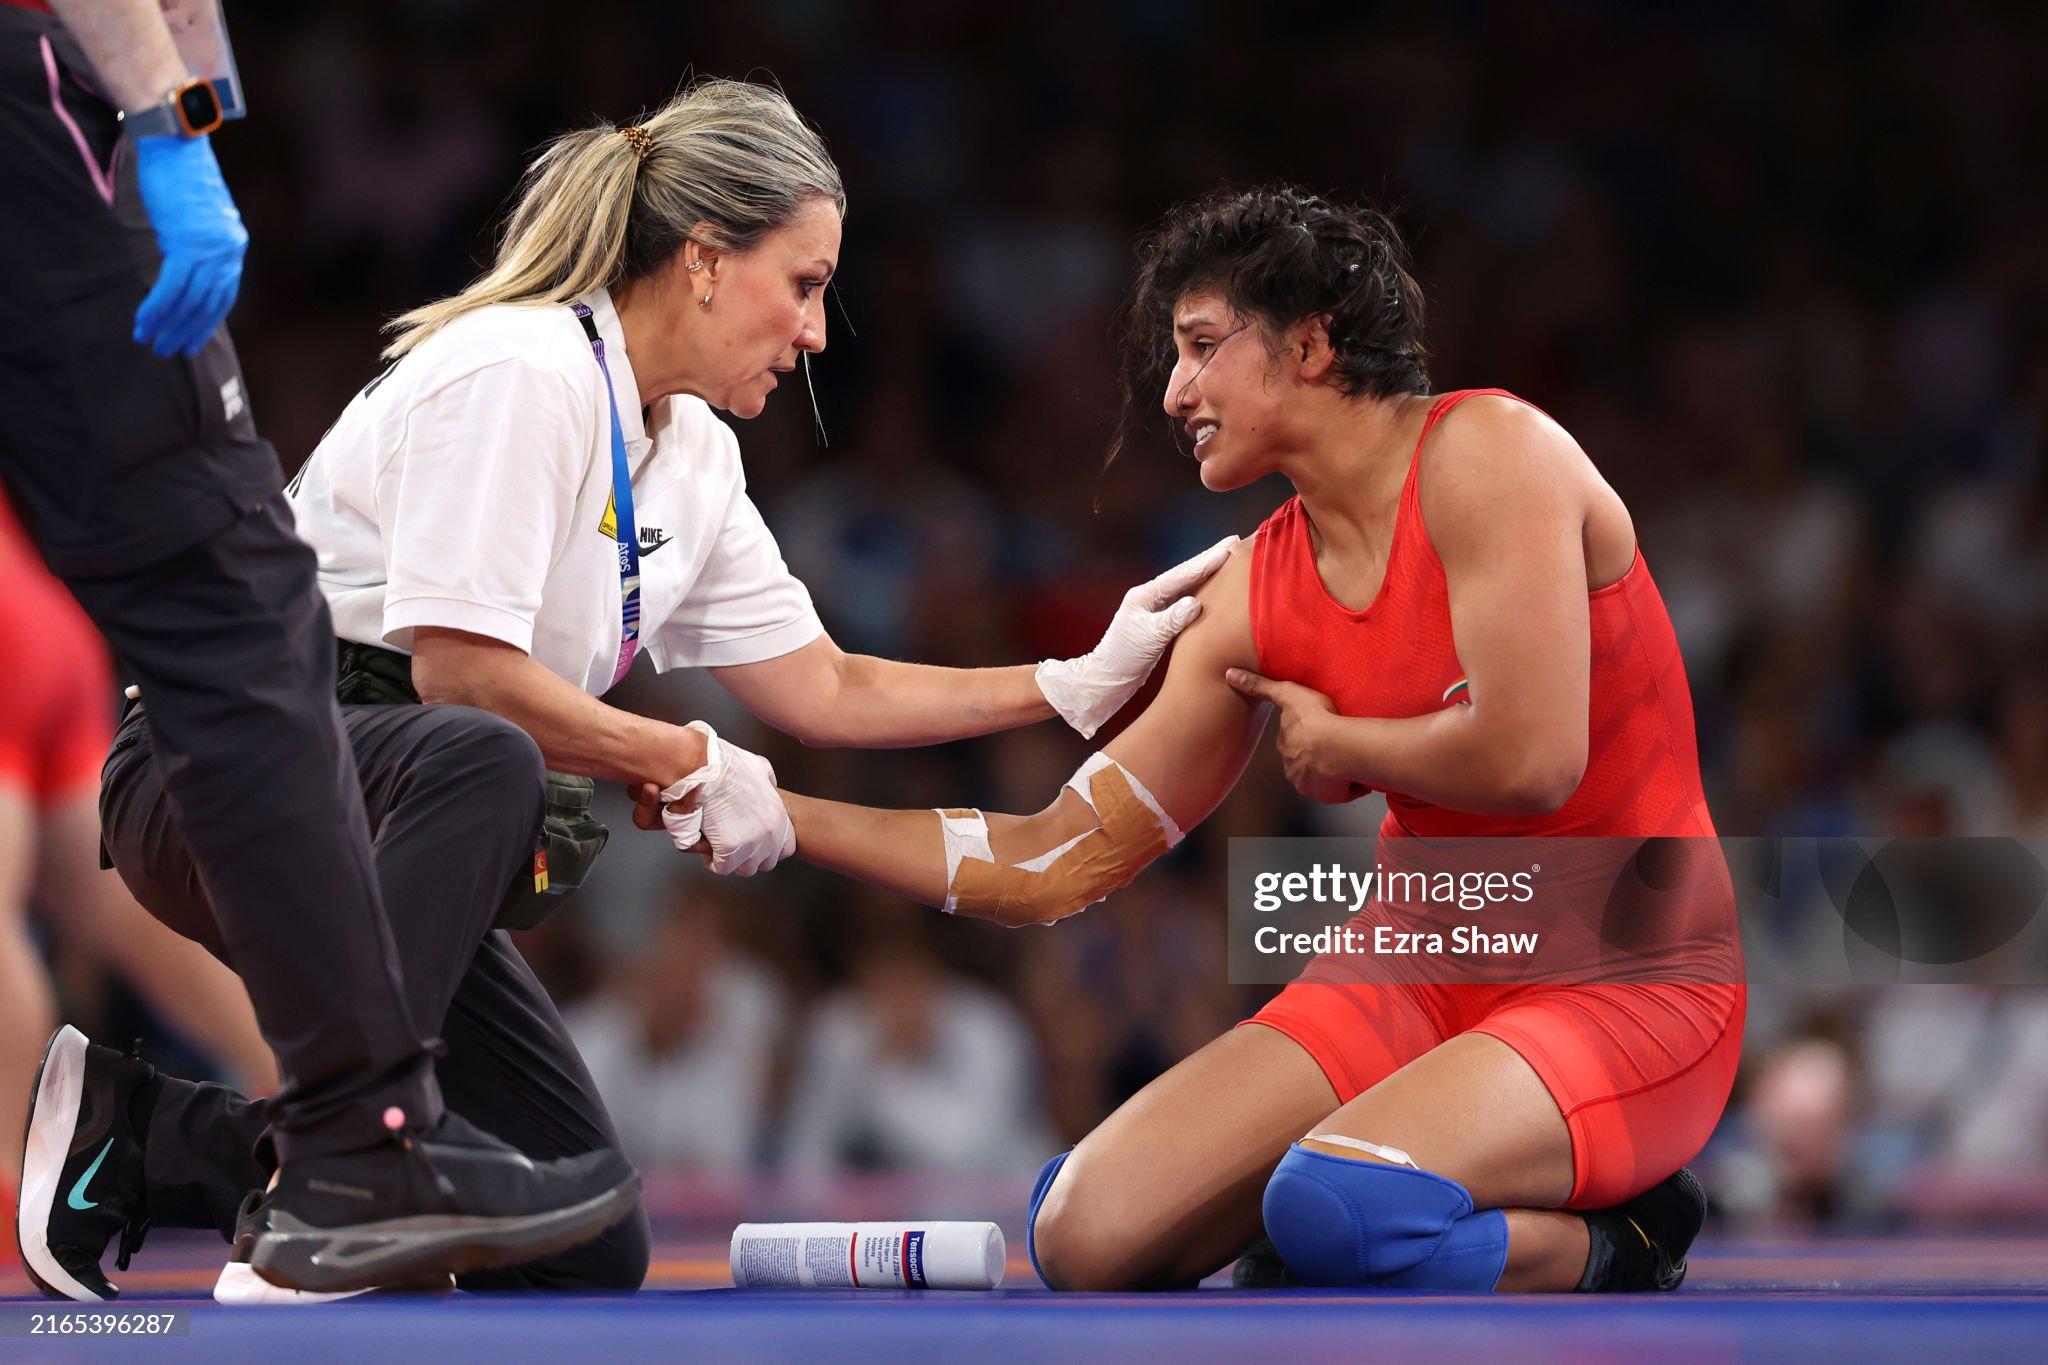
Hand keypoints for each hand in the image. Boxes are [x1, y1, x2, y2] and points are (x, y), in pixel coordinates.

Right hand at [131, 134, 247, 356]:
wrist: (173, 142)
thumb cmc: (178, 175)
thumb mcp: (195, 217)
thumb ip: (195, 247)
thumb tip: (183, 275)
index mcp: (234, 244)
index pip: (224, 294)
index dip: (207, 321)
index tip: (191, 340)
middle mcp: (229, 249)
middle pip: (209, 303)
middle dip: (186, 330)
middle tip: (167, 350)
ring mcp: (211, 248)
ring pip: (190, 300)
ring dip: (168, 324)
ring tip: (150, 341)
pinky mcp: (188, 243)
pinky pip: (172, 286)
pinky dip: (157, 307)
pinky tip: (144, 321)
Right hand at [644, 722, 793, 874]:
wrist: (702, 768)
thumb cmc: (724, 765)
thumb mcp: (758, 767)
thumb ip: (768, 781)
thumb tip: (769, 787)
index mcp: (779, 816)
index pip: (785, 849)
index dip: (769, 847)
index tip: (754, 840)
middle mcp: (770, 834)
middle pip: (765, 862)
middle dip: (750, 856)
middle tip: (734, 843)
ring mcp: (751, 844)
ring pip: (745, 868)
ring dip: (732, 860)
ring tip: (720, 845)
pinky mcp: (729, 850)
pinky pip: (722, 867)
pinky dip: (713, 860)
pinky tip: (707, 846)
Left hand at [1036, 535, 1237, 737]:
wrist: (1108, 678)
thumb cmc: (1123, 657)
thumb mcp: (1149, 637)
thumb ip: (1172, 619)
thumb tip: (1196, 602)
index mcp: (1146, 595)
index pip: (1182, 575)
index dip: (1207, 561)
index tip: (1229, 547)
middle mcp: (1152, 597)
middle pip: (1186, 574)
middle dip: (1210, 559)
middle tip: (1235, 543)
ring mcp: (1157, 609)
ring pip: (1188, 587)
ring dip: (1209, 574)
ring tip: (1230, 561)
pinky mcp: (1162, 623)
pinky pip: (1187, 602)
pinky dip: (1204, 594)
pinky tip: (1216, 590)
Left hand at [1224, 669, 1366, 803]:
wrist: (1336, 746)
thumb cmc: (1314, 718)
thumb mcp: (1286, 693)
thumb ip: (1258, 686)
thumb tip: (1229, 674)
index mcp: (1286, 748)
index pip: (1293, 741)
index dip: (1306, 733)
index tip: (1319, 727)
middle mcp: (1294, 770)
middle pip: (1307, 761)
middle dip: (1318, 755)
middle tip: (1337, 740)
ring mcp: (1313, 785)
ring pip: (1325, 777)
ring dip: (1336, 770)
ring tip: (1351, 755)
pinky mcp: (1332, 796)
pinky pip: (1345, 790)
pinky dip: (1352, 784)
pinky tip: (1360, 771)